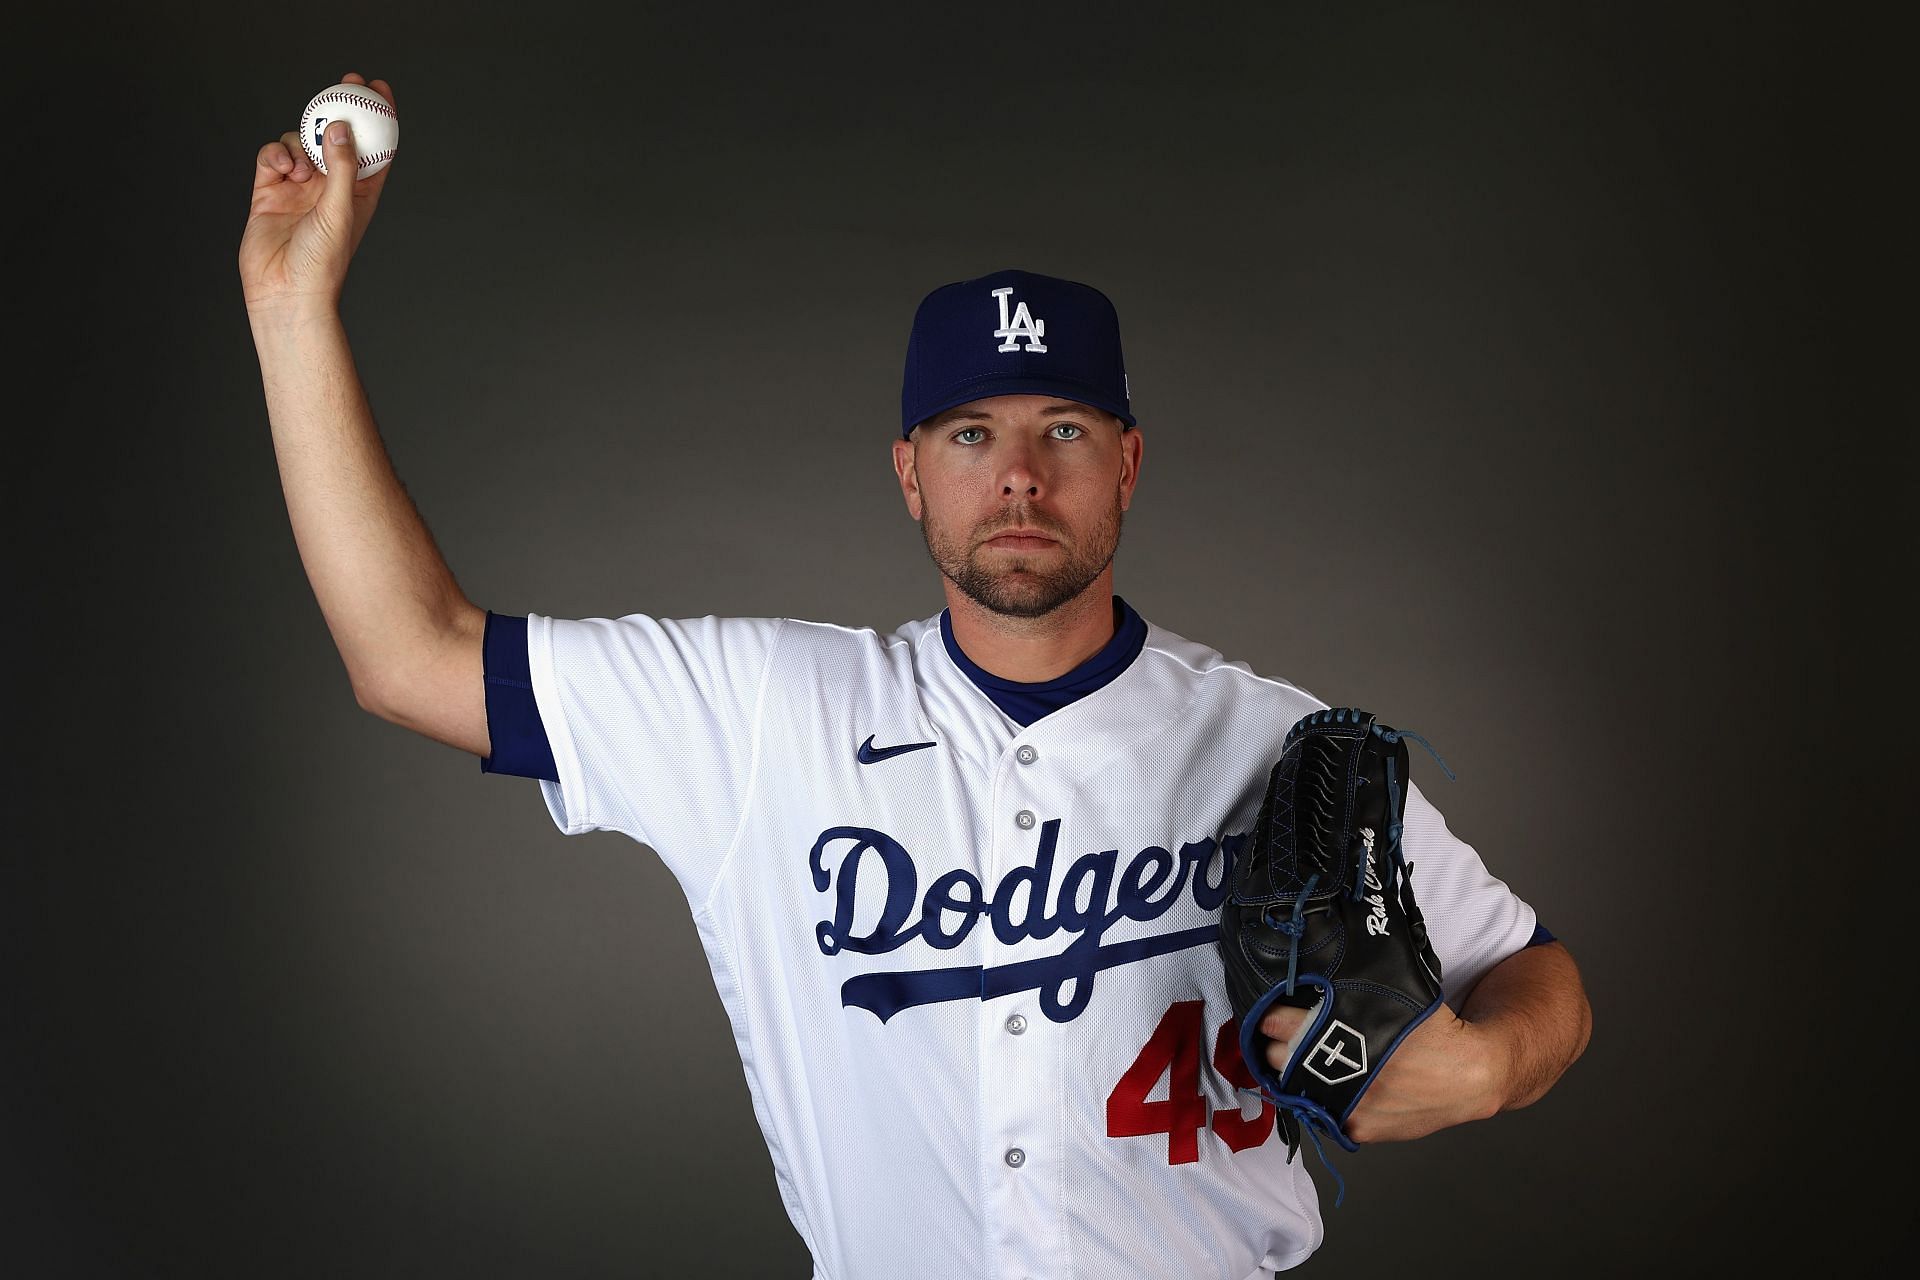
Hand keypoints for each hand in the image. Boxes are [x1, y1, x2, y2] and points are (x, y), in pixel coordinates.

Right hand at [238, 72, 395, 313]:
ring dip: (301, 142)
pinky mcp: (269, 190)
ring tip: (302, 168)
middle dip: (339, 109)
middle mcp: (330, 187)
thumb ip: (341, 167)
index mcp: (359, 193)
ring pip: (301, 142)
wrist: (284, 290)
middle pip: (336, 137)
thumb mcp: (339, 210)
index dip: (379, 118)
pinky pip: (272, 156)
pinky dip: (276, 154)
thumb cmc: (322, 261)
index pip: (374, 148)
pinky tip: (281, 169)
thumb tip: (342, 127)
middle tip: (345, 83)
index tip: (379, 90)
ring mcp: (299, 187)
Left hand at [1260, 1001, 1503, 1142]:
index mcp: (1344, 1031)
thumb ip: (1350, 988)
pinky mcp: (1357, 1129)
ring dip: (1295, 1073)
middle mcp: (1341, 1071)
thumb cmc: (1432, 1030)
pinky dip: (1322, 1097)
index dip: (1272, 1017)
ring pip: (1295, 1088)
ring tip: (1306, 1060)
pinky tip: (1333, 1084)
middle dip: (1280, 1045)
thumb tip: (1313, 974)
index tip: (1270, 1013)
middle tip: (1287, 1037)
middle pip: (1279, 1057)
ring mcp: (1346, 1105)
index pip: (1278, 1023)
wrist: (1470, 1076)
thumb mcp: (1391, 994)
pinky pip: (1321, 1111)